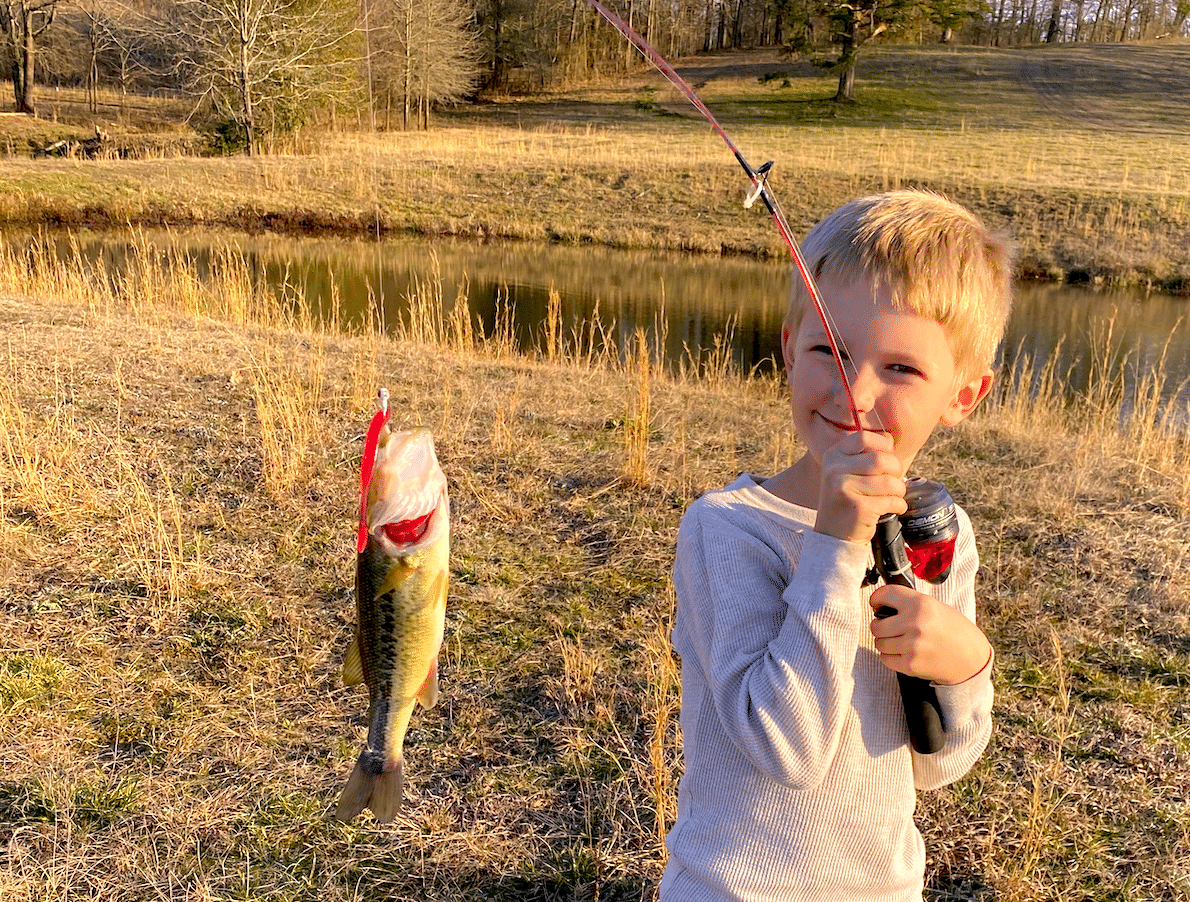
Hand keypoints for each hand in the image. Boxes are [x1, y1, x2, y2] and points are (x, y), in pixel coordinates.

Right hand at [814, 430, 906, 543]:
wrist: (833, 536)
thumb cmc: (847, 501)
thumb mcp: (846, 473)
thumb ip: (864, 455)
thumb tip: (889, 439)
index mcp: (833, 456)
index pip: (864, 437)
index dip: (883, 446)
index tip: (886, 461)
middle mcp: (834, 469)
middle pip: (882, 459)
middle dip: (896, 472)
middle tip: (893, 484)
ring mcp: (843, 488)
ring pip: (891, 481)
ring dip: (899, 491)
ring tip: (892, 497)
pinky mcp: (857, 507)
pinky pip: (892, 500)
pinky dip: (898, 505)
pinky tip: (892, 509)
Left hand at [869, 585, 992, 684]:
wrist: (971, 658)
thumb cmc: (953, 629)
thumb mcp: (935, 606)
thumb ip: (908, 603)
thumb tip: (880, 606)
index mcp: (921, 604)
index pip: (884, 595)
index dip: (877, 599)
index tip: (877, 604)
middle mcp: (914, 624)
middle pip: (876, 625)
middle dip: (880, 626)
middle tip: (890, 627)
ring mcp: (911, 646)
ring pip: (879, 643)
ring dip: (886, 642)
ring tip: (900, 641)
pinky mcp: (910, 665)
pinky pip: (885, 658)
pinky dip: (890, 656)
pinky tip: (903, 652)